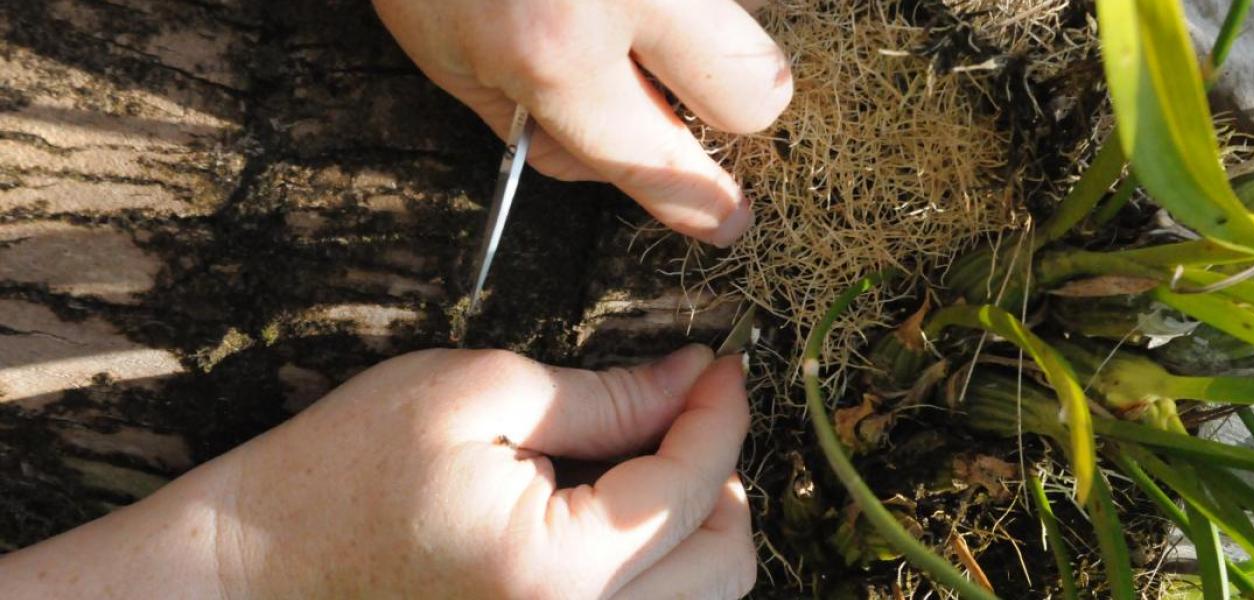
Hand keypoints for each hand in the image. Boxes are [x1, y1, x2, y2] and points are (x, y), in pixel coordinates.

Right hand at [0, 346, 754, 598]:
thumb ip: (603, 395)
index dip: (720, 411)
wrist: (255, 569)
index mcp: (562, 570)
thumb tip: (691, 376)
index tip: (723, 362)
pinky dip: (657, 566)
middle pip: (723, 562)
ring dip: (698, 525)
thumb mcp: (474, 397)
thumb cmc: (341, 473)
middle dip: (723, 474)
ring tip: (653, 459)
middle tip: (689, 410)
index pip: (694, 484)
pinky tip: (617, 515)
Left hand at [371, 0, 792, 246]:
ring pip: (751, 19)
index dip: (696, 202)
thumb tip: (619, 164)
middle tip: (672, 78)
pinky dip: (683, 0)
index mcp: (554, 49)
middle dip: (729, 103)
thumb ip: (536, 127)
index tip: (726, 218)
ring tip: (613, 2)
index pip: (657, 157)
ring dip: (703, 25)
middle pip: (759, 91)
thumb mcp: (443, 57)